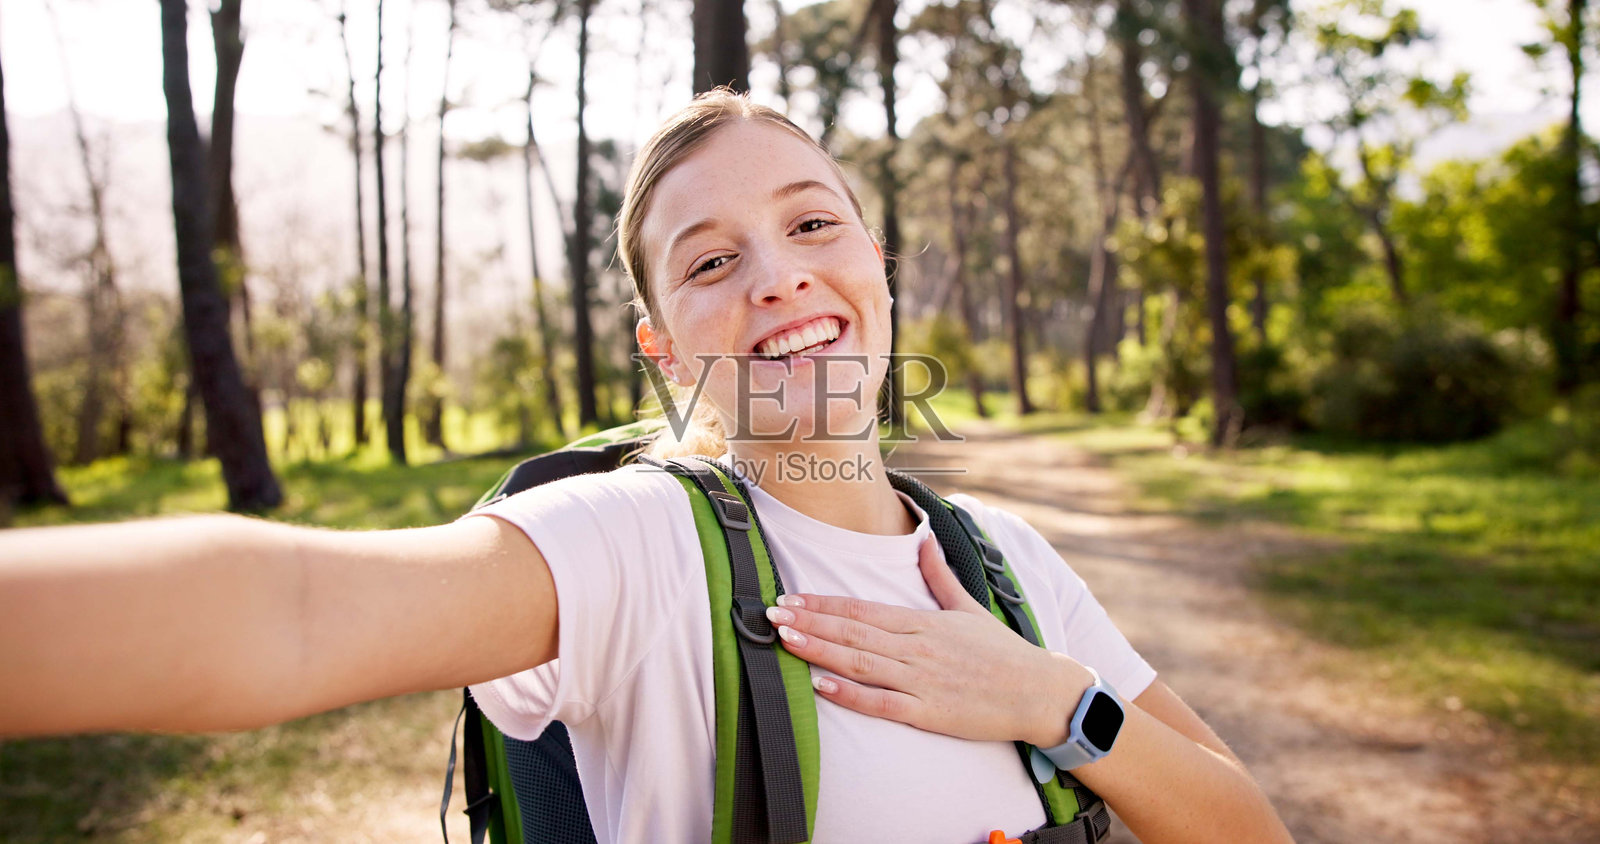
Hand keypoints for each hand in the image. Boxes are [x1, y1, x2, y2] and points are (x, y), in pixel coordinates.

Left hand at [765, 535, 1093, 746]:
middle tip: (770, 614)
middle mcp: (918, 647)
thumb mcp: (968, 607)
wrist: (1039, 693)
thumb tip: (924, 537)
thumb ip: (939, 574)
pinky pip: (883, 703)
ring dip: (820, 650)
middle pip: (853, 633)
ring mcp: (922, 680)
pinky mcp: (929, 712)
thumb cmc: (1002, 652)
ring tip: (785, 639)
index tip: (789, 597)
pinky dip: (851, 694)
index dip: (823, 604)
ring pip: (861, 663)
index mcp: (924, 621)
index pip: (862, 609)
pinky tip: (822, 686)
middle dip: (809, 622)